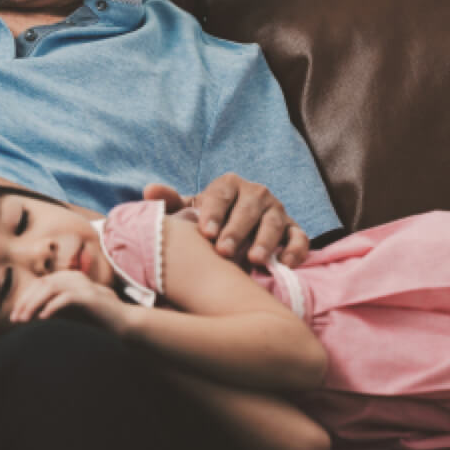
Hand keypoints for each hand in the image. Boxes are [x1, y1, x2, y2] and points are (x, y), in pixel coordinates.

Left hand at [11, 270, 130, 333]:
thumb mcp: (70, 311)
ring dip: (34, 304)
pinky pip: (66, 298)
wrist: (123, 322)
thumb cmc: (95, 317)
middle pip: (42, 284)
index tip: (15, 316)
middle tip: (15, 319)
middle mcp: (74, 277)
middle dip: (26, 302)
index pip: (40, 284)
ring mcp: (82, 285)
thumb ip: (53, 308)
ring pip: (50, 289)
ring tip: (25, 319)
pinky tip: (43, 319)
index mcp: (69, 277)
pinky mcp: (89, 296)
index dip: (25, 298)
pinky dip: (52, 307)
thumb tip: (30, 314)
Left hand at [144, 174, 308, 268]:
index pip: (221, 195)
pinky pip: (299, 237)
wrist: (233, 230)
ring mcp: (276, 211)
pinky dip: (296, 250)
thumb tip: (150, 190)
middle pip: (248, 209)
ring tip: (254, 260)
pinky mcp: (293, 229)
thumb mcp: (188, 211)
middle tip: (224, 251)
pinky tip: (285, 264)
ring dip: (266, 240)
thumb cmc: (207, 222)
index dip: (214, 213)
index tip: (205, 233)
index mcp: (228, 185)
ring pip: (274, 222)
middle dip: (236, 230)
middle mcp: (255, 193)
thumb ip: (170, 202)